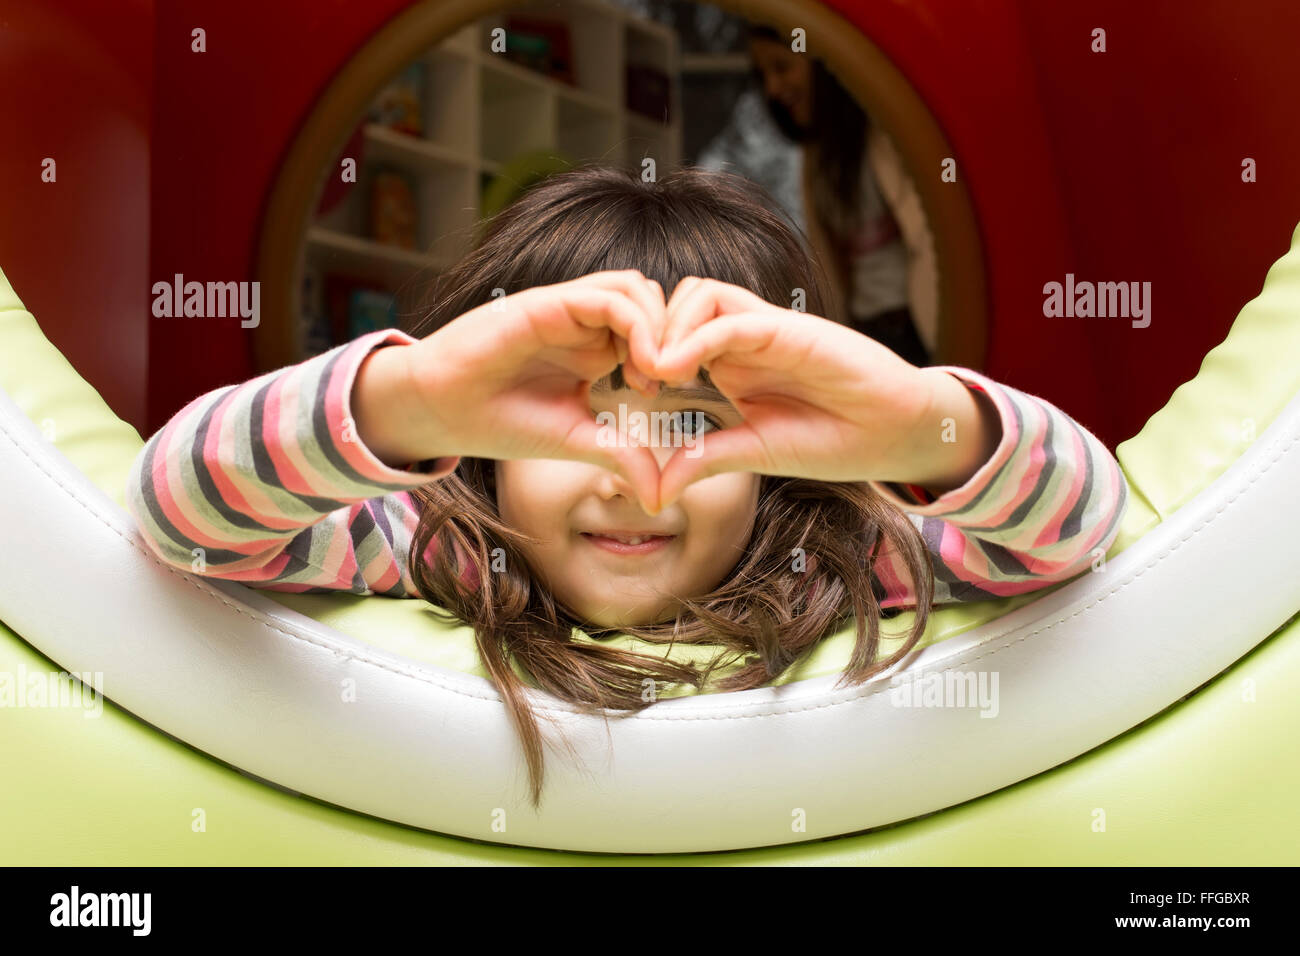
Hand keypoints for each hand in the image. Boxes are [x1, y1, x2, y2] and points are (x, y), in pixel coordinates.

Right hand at [396, 269, 669, 511]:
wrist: (441, 410)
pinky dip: (636, 323)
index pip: (655, 330)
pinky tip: (637, 364)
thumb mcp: (576, 441)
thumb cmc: (501, 421)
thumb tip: (658, 497)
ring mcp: (568, 310)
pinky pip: (607, 295)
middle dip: (676, 337)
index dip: (675, 356)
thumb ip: (620, 455)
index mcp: (596, 349)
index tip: (669, 394)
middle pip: (655, 302)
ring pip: (637, 288)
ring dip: (660, 327)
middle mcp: (585, 324)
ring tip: (656, 373)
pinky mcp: (548, 303)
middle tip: (672, 380)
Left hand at [646, 277, 940, 509]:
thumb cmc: (832, 440)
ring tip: (657, 374)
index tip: (629, 393)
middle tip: (636, 379)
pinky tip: (678, 370)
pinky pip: (733, 317)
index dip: (641, 355)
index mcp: (729, 365)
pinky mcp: (789, 327)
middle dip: (645, 333)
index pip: (670, 335)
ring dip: (668, 327)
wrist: (895, 432)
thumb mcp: (754, 454)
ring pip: (699, 294)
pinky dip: (698, 337)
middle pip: (675, 303)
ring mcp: (766, 329)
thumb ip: (706, 460)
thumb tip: (652, 493)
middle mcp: (742, 339)